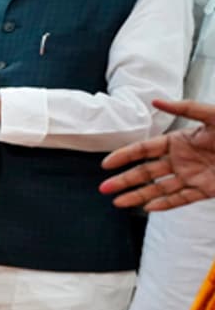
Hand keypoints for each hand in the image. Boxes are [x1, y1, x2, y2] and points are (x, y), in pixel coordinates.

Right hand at [100, 99, 214, 210]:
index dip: (125, 156)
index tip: (106, 164)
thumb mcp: (212, 115)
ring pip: (159, 188)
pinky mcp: (205, 190)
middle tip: (104, 188)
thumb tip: (156, 101)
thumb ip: (185, 108)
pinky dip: (165, 204)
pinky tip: (148, 207)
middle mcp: (181, 160)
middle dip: (124, 180)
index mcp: (179, 140)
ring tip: (118, 202)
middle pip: (146, 172)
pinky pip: (181, 199)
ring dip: (138, 195)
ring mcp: (191, 176)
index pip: (144, 150)